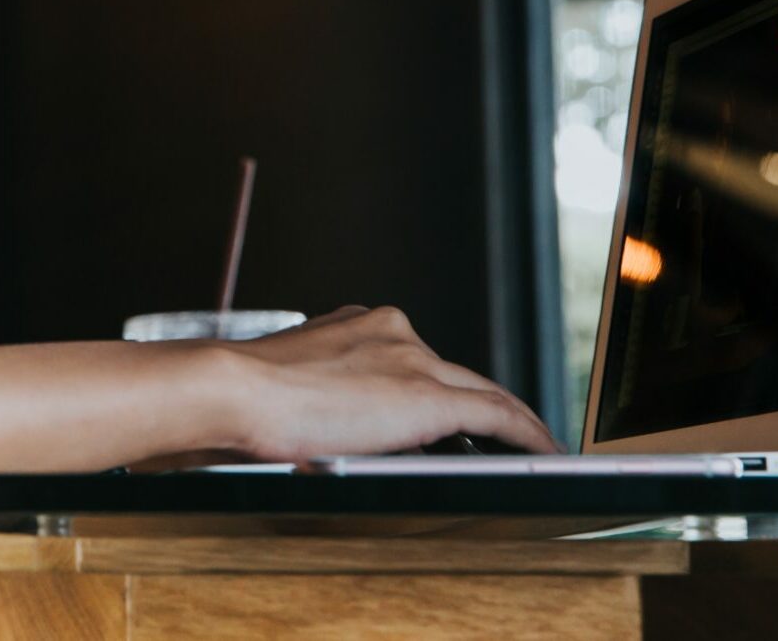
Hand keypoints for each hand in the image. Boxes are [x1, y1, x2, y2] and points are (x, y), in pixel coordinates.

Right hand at [212, 305, 561, 461]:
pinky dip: (526, 433)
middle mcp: (392, 332)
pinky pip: (496, 414)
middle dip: (485, 405)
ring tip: (533, 446)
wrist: (233, 390)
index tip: (453, 411)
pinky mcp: (428, 396)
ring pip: (480, 391)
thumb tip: (326, 426)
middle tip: (511, 434)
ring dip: (509, 421)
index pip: (417, 361)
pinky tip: (544, 450)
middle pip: (455, 373)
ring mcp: (412, 360)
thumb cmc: (242, 400)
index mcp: (358, 327)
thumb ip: (321, 393)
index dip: (440, 387)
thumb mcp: (290, 386)